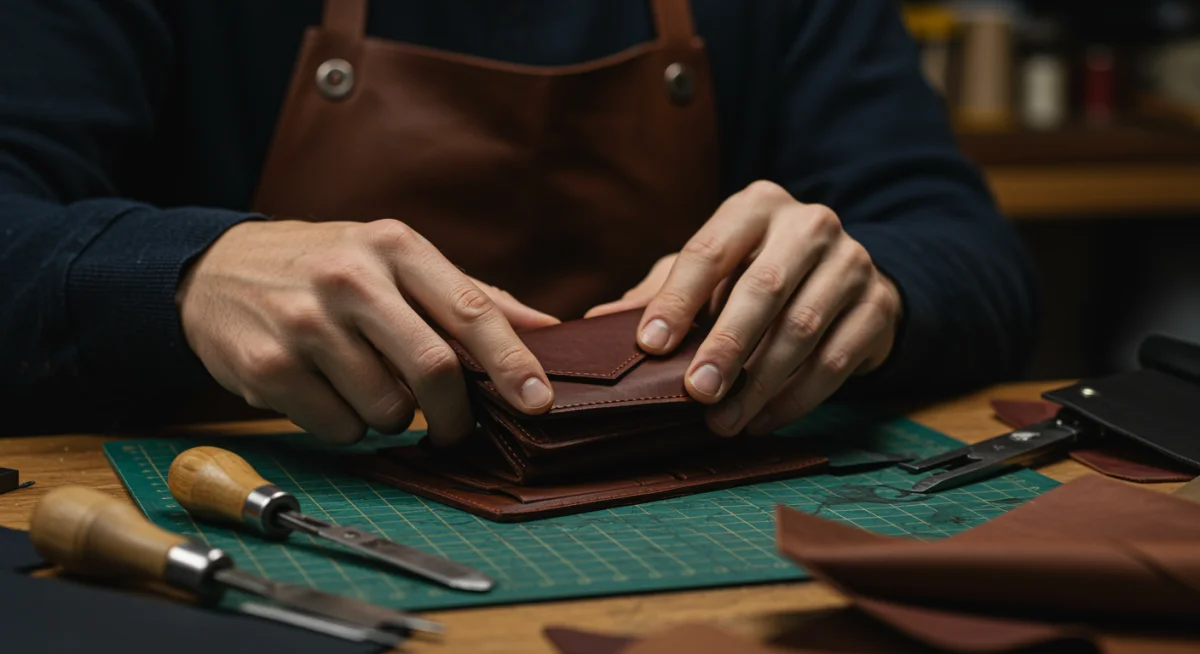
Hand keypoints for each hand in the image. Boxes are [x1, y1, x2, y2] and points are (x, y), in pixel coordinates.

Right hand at [176, 219, 557, 444]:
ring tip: (368, 384)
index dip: (510, 363)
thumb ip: (470, 295)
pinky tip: (328, 391)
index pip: (468, 310)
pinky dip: (347, 426)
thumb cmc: (329, 267)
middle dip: (455, 415)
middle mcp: (350, 278)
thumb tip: (548, 329)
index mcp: (394, 246)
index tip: (538, 401)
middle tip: (456, 429)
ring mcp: (304, 322)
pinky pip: (339, 428)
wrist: (216, 269)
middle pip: (433, 369)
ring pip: (386, 409)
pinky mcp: (268, 365)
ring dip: (391, 417)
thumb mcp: (396, 260)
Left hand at [613, 181, 902, 435]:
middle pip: (763, 287)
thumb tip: (596, 323)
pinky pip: (837, 361)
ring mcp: (852, 264)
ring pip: (802, 329)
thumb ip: (660, 291)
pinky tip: (762, 420)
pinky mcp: (879, 307)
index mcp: (756, 206)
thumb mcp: (711, 269)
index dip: (677, 300)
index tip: (650, 346)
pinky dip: (796, 398)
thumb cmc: (758, 271)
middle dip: (726, 346)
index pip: (709, 251)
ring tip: (723, 420)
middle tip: (695, 392)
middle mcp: (809, 225)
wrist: (847, 276)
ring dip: (759, 384)